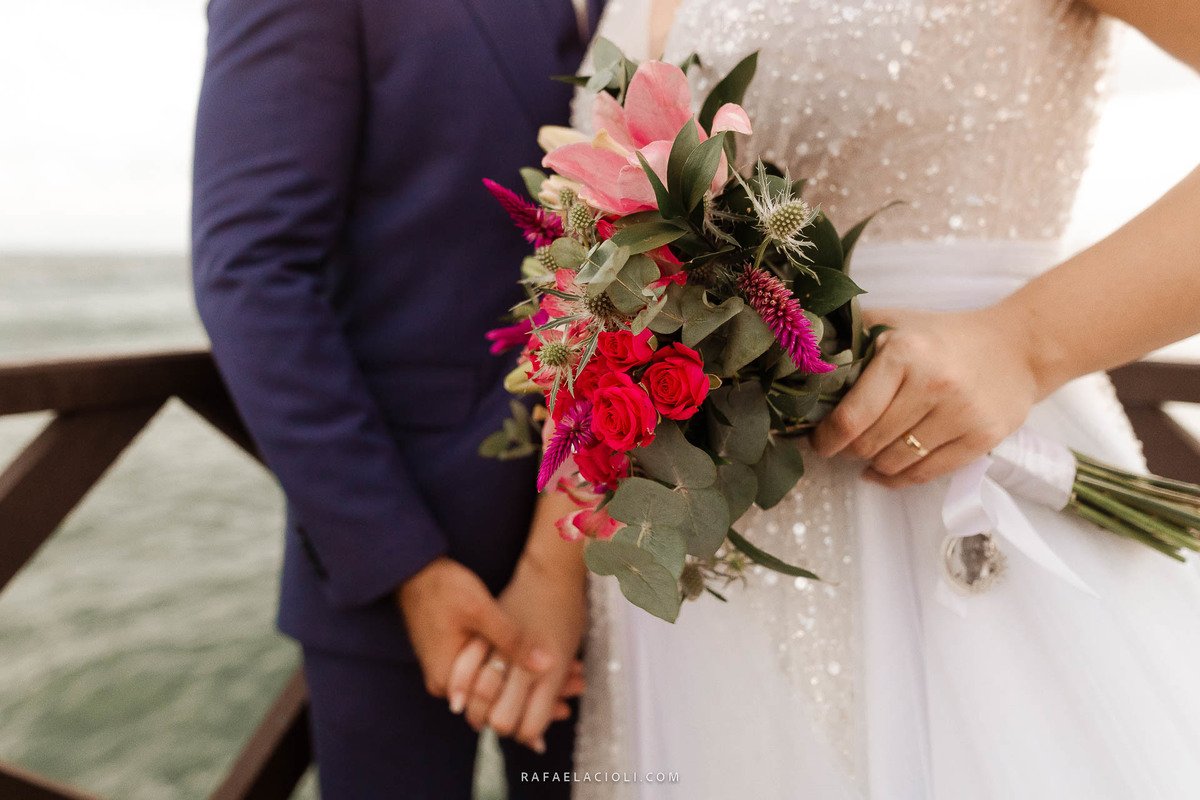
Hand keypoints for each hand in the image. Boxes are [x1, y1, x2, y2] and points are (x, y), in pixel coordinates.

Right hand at [448, 552, 586, 752]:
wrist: (413, 571)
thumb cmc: (443, 587)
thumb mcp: (480, 610)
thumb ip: (512, 639)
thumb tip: (547, 665)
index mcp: (450, 680)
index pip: (499, 711)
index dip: (534, 710)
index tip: (566, 705)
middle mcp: (447, 686)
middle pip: (501, 702)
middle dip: (538, 696)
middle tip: (576, 686)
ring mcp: (450, 673)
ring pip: (499, 688)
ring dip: (530, 681)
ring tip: (569, 675)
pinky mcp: (456, 659)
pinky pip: (490, 674)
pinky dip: (515, 669)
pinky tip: (542, 662)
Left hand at [811, 306, 1038, 486]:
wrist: (1017, 347)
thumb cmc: (941, 337)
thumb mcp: (894, 324)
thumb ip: (849, 337)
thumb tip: (797, 359)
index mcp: (905, 353)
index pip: (853, 416)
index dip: (827, 438)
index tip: (817, 442)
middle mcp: (934, 384)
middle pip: (870, 443)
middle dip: (849, 450)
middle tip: (842, 446)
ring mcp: (961, 414)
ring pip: (895, 463)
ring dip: (873, 465)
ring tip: (868, 454)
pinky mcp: (983, 438)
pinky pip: (926, 474)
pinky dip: (898, 480)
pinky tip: (885, 471)